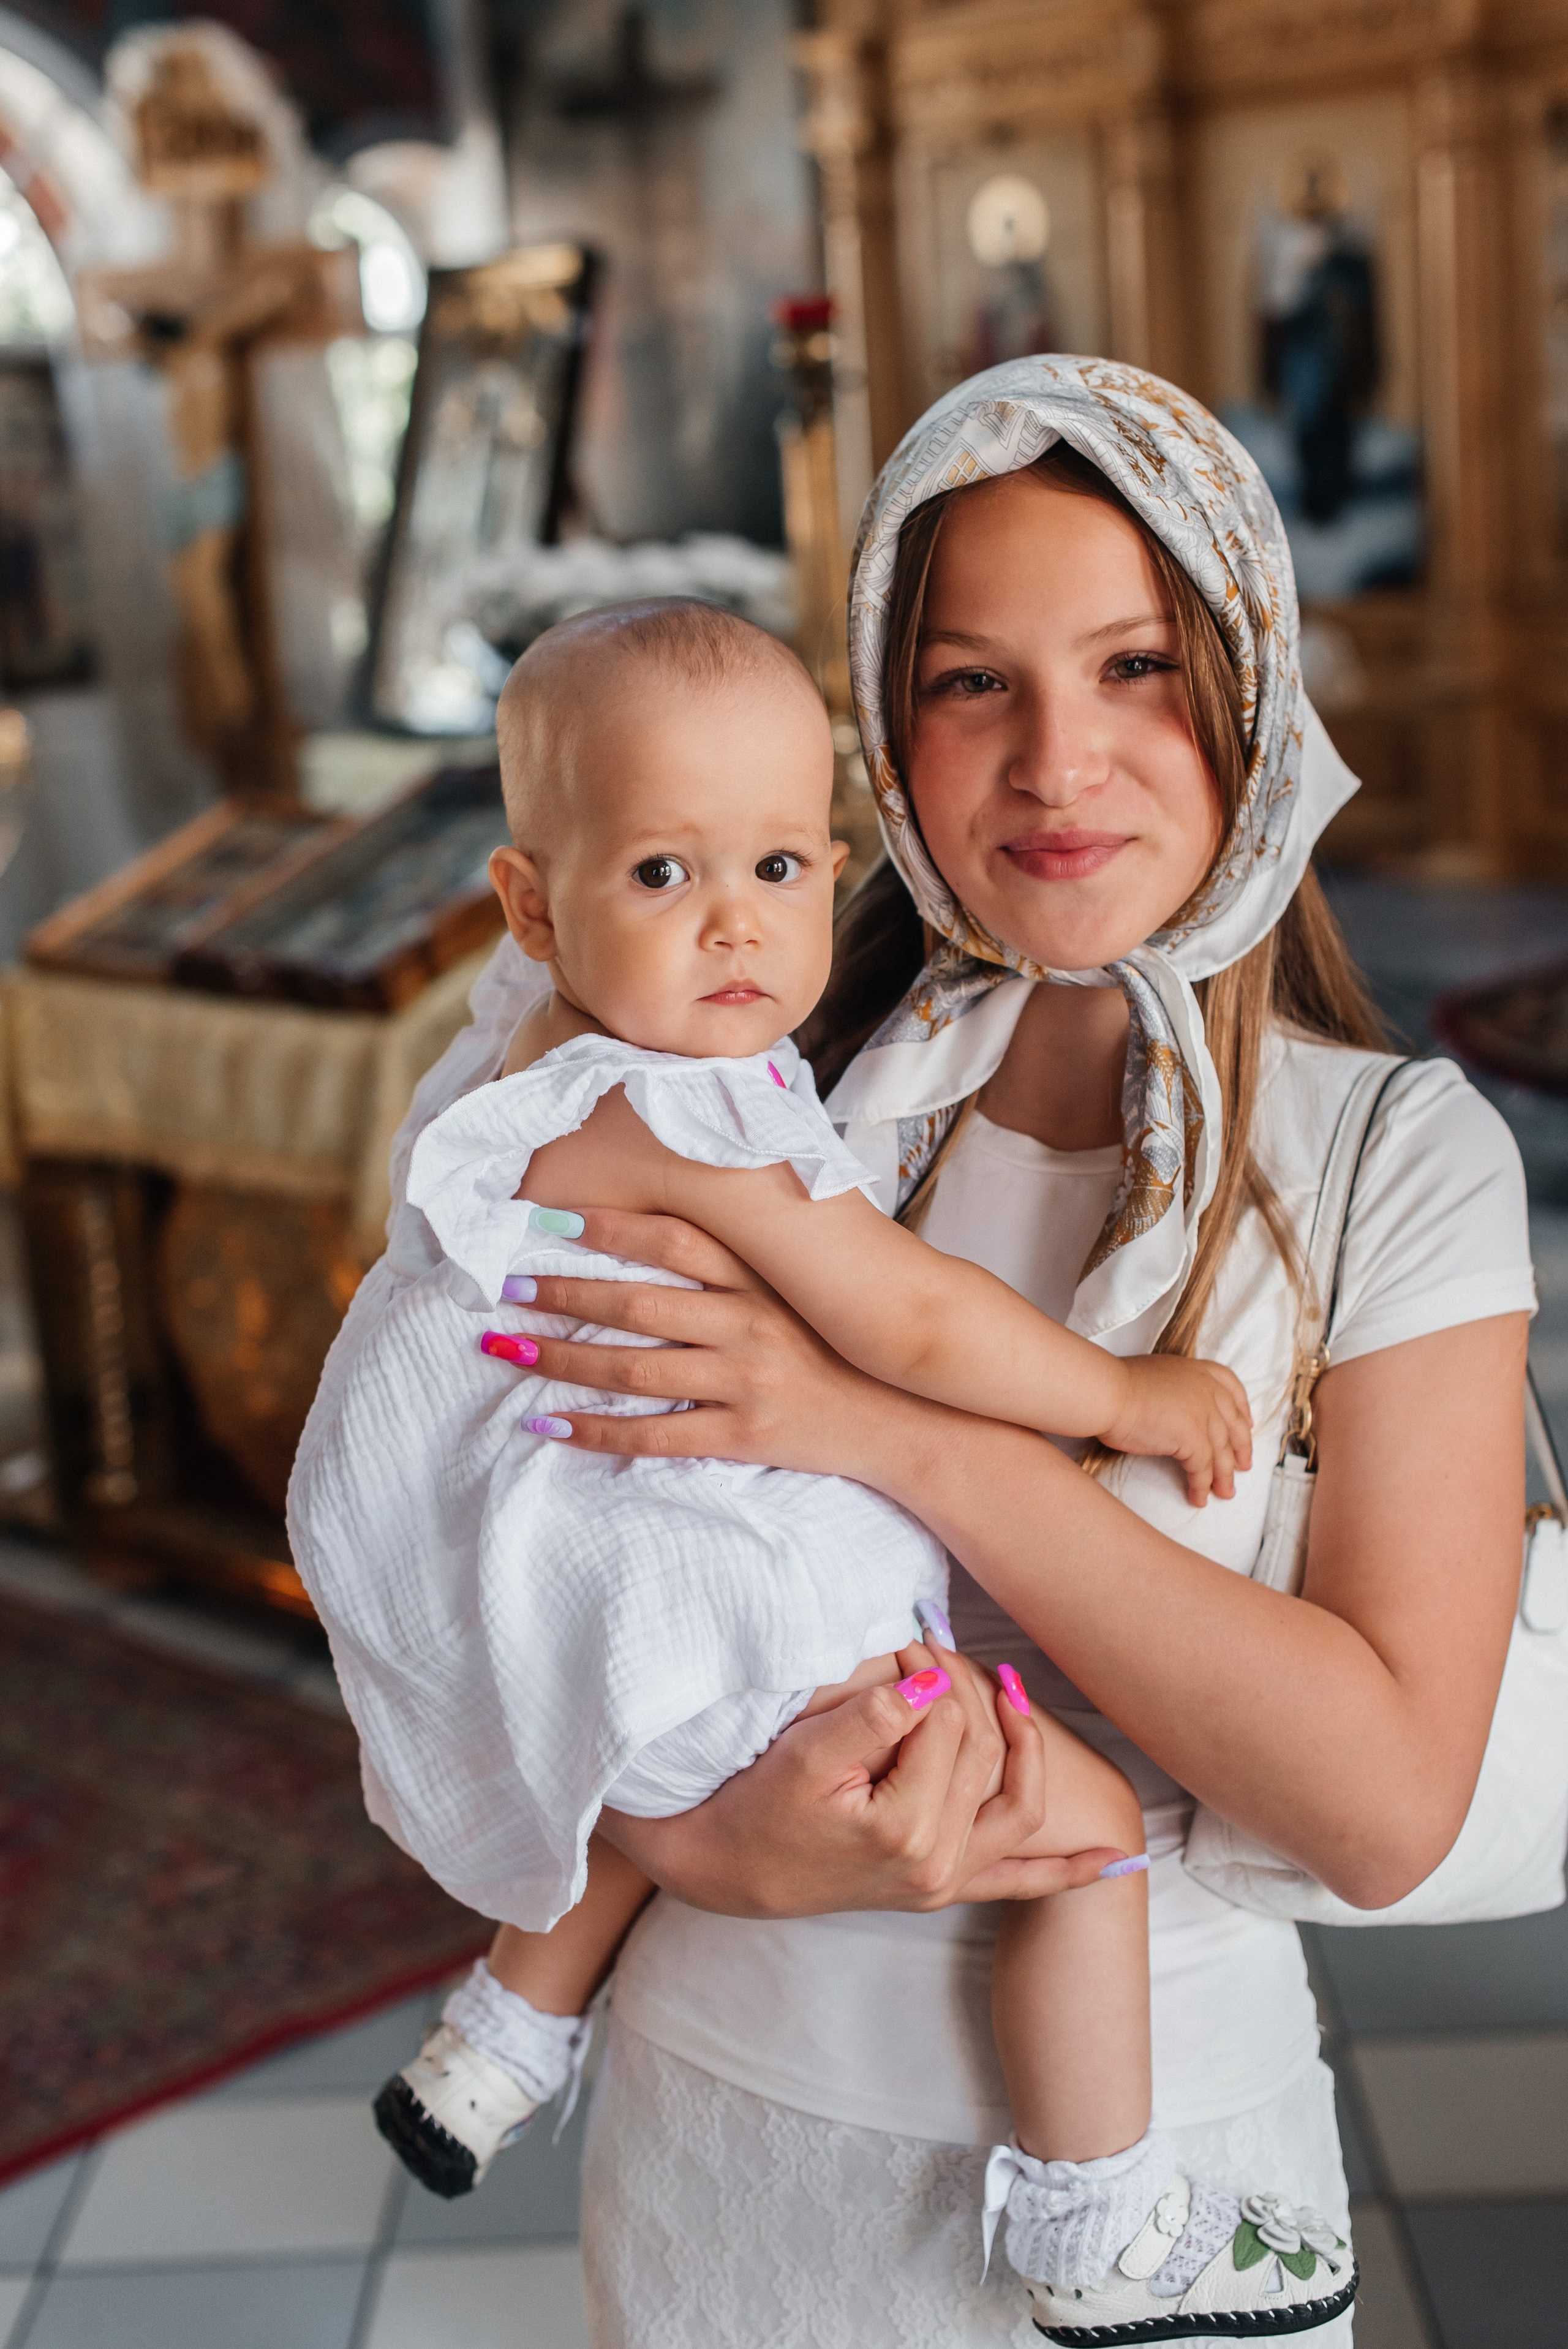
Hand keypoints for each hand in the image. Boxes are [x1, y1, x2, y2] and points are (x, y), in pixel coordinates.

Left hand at [501, 1207, 929, 1481]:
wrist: (908, 1422)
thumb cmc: (846, 1350)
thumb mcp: (806, 1289)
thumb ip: (754, 1254)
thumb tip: (689, 1215)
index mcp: (763, 1280)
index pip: (674, 1239)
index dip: (608, 1225)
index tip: (549, 1216)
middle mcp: (750, 1325)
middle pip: (638, 1303)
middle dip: (565, 1292)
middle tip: (505, 1284)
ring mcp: (745, 1383)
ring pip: (635, 1370)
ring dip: (564, 1358)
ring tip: (508, 1346)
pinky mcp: (743, 1436)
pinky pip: (654, 1436)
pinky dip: (596, 1432)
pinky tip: (547, 1426)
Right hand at [597, 1642, 1125, 1915]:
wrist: (728, 1866)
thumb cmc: (757, 1803)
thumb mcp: (805, 1752)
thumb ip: (874, 1715)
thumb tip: (933, 1680)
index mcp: (905, 1830)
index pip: (946, 1724)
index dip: (927, 1670)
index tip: (901, 1642)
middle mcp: (937, 1865)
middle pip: (984, 1754)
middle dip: (967, 1690)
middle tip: (931, 1647)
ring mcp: (945, 1881)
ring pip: (1015, 1799)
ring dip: (1027, 1747)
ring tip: (1013, 1692)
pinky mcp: (943, 1887)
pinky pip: (1022, 1881)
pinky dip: (1070, 1871)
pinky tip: (1115, 1857)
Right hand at [1100, 1353, 1252, 1505]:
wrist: (1107, 1392)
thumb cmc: (1117, 1384)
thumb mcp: (1156, 1376)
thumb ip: (1174, 1389)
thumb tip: (1172, 1408)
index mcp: (1197, 1372)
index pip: (1231, 1387)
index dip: (1242, 1409)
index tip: (1247, 1423)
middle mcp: (1207, 1391)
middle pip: (1234, 1424)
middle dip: (1241, 1448)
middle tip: (1243, 1465)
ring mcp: (1203, 1415)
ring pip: (1221, 1452)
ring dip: (1223, 1476)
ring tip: (1224, 1493)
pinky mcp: (1193, 1439)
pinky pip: (1202, 1470)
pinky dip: (1201, 1487)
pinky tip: (1198, 1498)